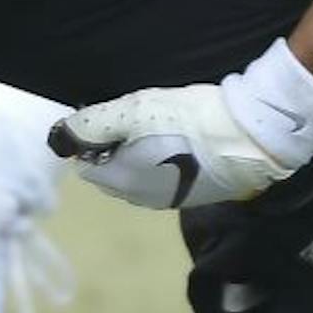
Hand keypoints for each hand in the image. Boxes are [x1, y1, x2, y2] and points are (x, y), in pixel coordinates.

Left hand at [48, 39, 312, 208]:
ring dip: (143, 153)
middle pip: (113, 172)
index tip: (115, 116)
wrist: (252, 137)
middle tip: (141, 117)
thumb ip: (93, 124)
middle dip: (117, 147)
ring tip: (164, 124)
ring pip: (140, 175)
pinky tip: (184, 138)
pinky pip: (166, 178)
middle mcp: (142, 200)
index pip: (86, 164)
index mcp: (122, 182)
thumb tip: (60, 135)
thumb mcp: (133, 111)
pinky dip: (167, 160)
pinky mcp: (196, 195)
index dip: (95, 138)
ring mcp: (171, 200)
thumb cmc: (188, 121)